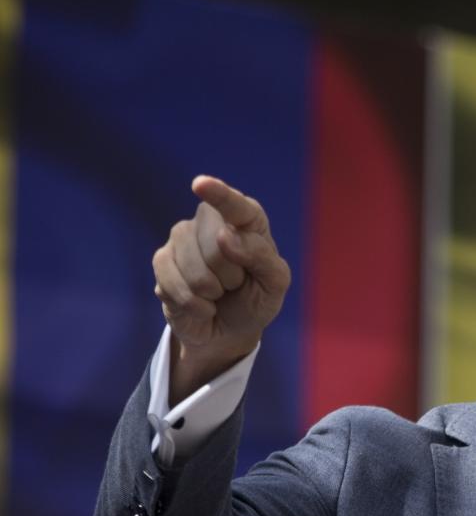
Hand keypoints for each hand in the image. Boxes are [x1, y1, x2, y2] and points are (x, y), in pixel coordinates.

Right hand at [152, 176, 290, 401]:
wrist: (230, 330)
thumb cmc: (255, 299)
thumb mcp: (274, 284)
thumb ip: (261, 256)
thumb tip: (225, 236)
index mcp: (246, 219)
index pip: (235, 205)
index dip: (218, 195)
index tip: (200, 185)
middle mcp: (209, 221)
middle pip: (216, 245)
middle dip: (231, 276)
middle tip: (236, 284)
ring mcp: (181, 238)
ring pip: (195, 269)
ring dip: (212, 292)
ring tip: (218, 293)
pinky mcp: (162, 261)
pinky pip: (173, 284)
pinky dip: (194, 305)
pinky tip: (201, 305)